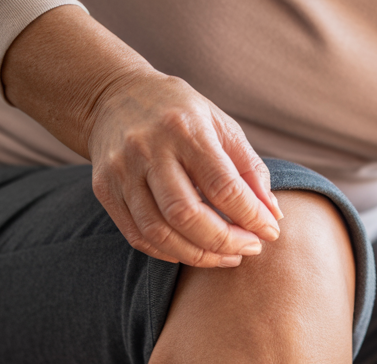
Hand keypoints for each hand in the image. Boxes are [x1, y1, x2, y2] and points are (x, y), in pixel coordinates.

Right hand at [86, 71, 283, 267]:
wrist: (112, 96)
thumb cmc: (179, 113)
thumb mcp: (220, 125)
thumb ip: (249, 169)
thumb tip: (272, 216)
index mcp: (184, 129)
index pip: (222, 186)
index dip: (251, 216)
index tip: (269, 232)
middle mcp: (148, 150)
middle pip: (187, 215)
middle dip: (224, 241)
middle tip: (249, 249)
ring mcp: (121, 172)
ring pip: (159, 232)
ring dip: (198, 255)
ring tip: (226, 256)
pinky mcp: (104, 190)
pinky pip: (138, 236)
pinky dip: (170, 252)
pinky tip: (193, 251)